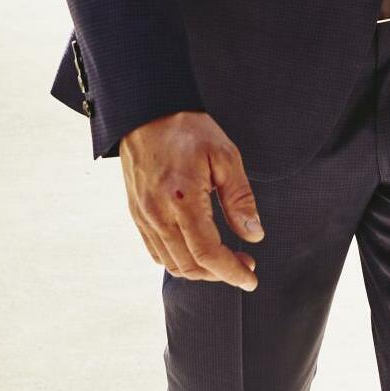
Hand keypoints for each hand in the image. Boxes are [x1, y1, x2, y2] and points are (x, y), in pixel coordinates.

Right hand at [118, 112, 263, 290]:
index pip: (208, 254)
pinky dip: (178, 259)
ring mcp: (144, 216)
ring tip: (223, 259)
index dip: (232, 273)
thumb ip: (240, 199)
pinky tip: (196, 249)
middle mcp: (158, 215)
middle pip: (189, 266)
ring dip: (200, 270)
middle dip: (220, 274)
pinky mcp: (136, 213)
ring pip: (171, 264)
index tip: (251, 279)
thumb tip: (253, 235)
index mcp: (183, 201)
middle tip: (244, 264)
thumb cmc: (187, 129)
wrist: (146, 111)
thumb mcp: (225, 156)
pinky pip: (156, 251)